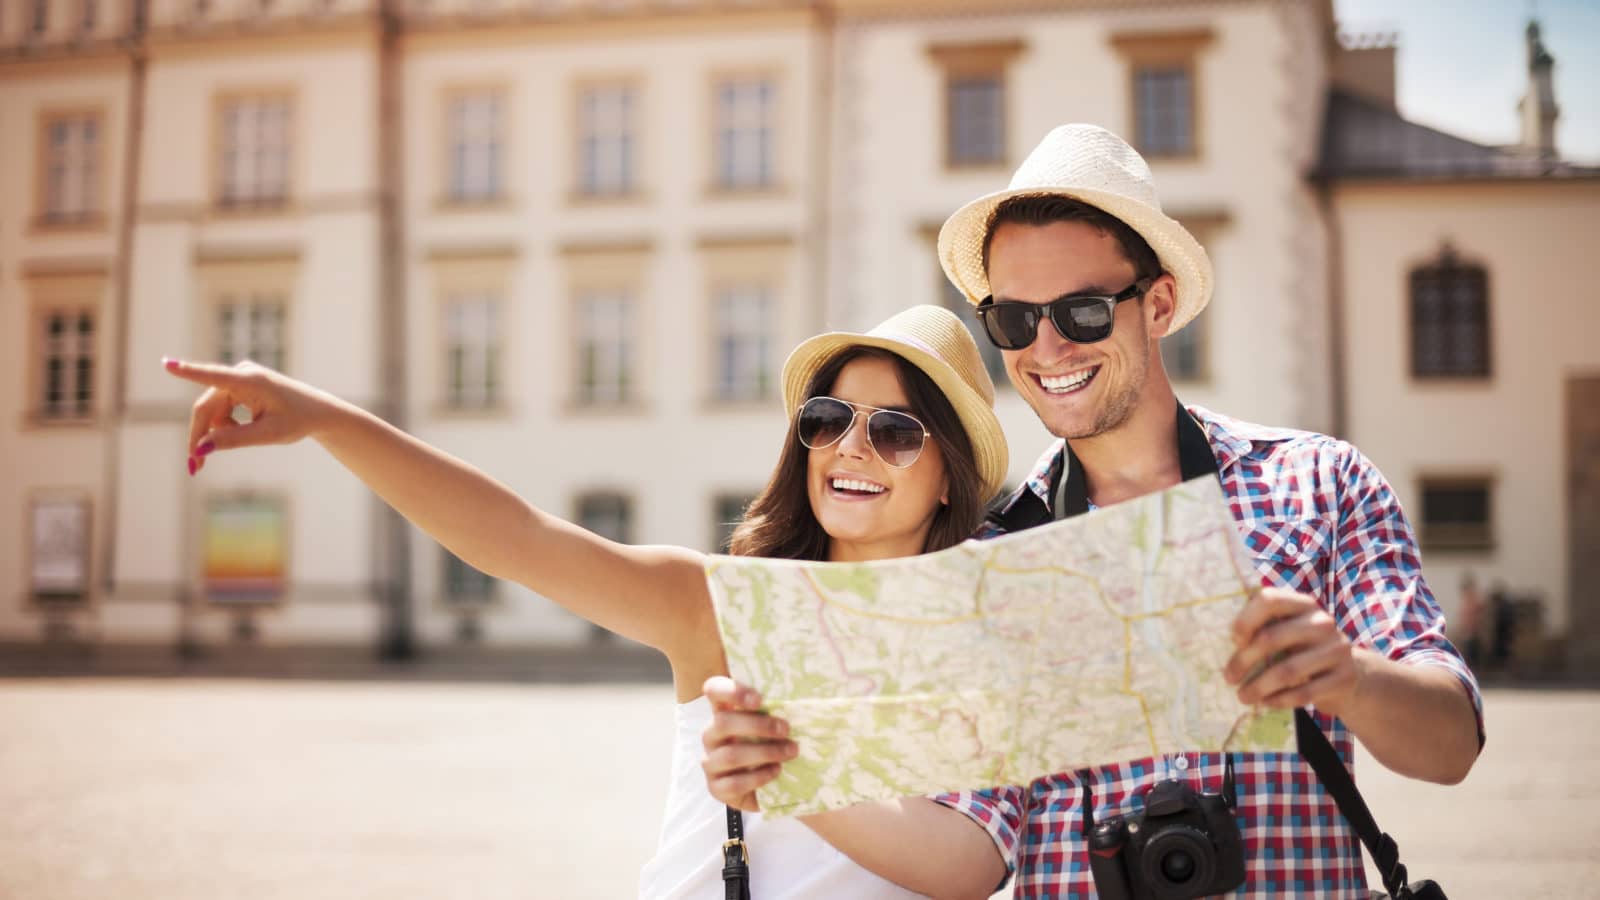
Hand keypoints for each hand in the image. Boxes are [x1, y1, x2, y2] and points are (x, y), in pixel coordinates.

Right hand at [163, 358, 339, 475]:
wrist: (318, 413)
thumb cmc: (298, 421)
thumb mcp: (269, 435)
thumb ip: (234, 440)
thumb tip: (201, 448)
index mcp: (250, 381)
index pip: (213, 376)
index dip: (188, 372)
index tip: (167, 364)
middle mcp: (241, 374)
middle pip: (206, 407)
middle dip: (200, 436)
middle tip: (195, 467)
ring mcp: (239, 378)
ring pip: (211, 410)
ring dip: (214, 432)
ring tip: (227, 449)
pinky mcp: (239, 385)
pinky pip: (220, 409)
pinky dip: (223, 425)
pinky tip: (242, 432)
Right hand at [700, 676, 796, 811]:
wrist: (775, 787)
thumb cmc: (776, 746)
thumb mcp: (778, 725)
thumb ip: (783, 708)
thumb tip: (822, 686)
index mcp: (724, 711)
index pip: (714, 690)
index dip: (731, 691)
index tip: (760, 700)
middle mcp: (712, 735)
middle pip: (722, 722)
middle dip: (758, 725)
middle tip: (787, 729)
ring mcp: (711, 762)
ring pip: (729, 754)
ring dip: (764, 752)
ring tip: (791, 751)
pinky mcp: (716, 788)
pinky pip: (732, 783)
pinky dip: (757, 777)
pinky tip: (776, 771)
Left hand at [1223, 587, 1360, 715]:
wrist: (1349, 673)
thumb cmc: (1303, 649)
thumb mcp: (1287, 631)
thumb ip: (1262, 629)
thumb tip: (1224, 644)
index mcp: (1302, 604)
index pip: (1269, 600)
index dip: (1246, 619)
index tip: (1234, 641)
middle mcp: (1322, 622)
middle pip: (1272, 638)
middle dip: (1243, 661)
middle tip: (1229, 678)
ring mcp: (1337, 650)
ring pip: (1287, 671)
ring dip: (1258, 687)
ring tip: (1243, 696)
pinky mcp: (1344, 678)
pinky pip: (1304, 693)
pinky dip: (1279, 700)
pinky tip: (1266, 702)